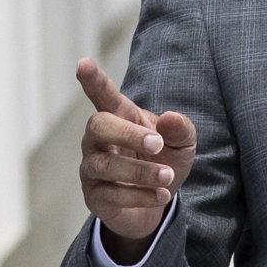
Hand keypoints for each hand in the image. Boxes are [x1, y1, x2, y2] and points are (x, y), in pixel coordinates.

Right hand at [74, 57, 196, 260]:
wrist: (157, 202)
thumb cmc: (165, 162)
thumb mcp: (183, 144)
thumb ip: (181, 129)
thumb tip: (171, 119)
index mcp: (120, 117)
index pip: (103, 95)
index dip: (93, 80)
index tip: (84, 64)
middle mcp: (98, 140)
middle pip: (97, 125)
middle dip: (127, 134)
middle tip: (157, 144)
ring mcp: (92, 168)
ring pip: (104, 165)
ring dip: (139, 171)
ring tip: (169, 177)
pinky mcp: (94, 196)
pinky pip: (110, 195)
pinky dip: (139, 195)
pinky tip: (161, 195)